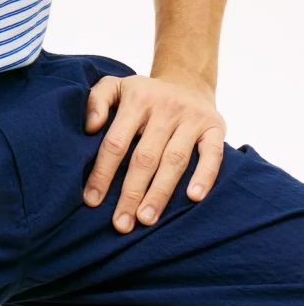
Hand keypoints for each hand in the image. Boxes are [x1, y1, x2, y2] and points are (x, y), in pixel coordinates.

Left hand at [82, 70, 226, 232]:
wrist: (188, 81)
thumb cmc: (145, 94)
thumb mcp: (116, 86)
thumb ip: (97, 100)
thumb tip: (90, 127)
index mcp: (137, 99)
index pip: (116, 141)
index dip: (103, 172)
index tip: (92, 201)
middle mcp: (165, 108)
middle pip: (145, 156)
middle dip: (131, 193)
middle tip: (121, 224)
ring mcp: (191, 118)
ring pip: (175, 160)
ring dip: (160, 192)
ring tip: (146, 219)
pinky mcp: (215, 127)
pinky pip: (212, 154)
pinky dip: (204, 175)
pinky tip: (193, 198)